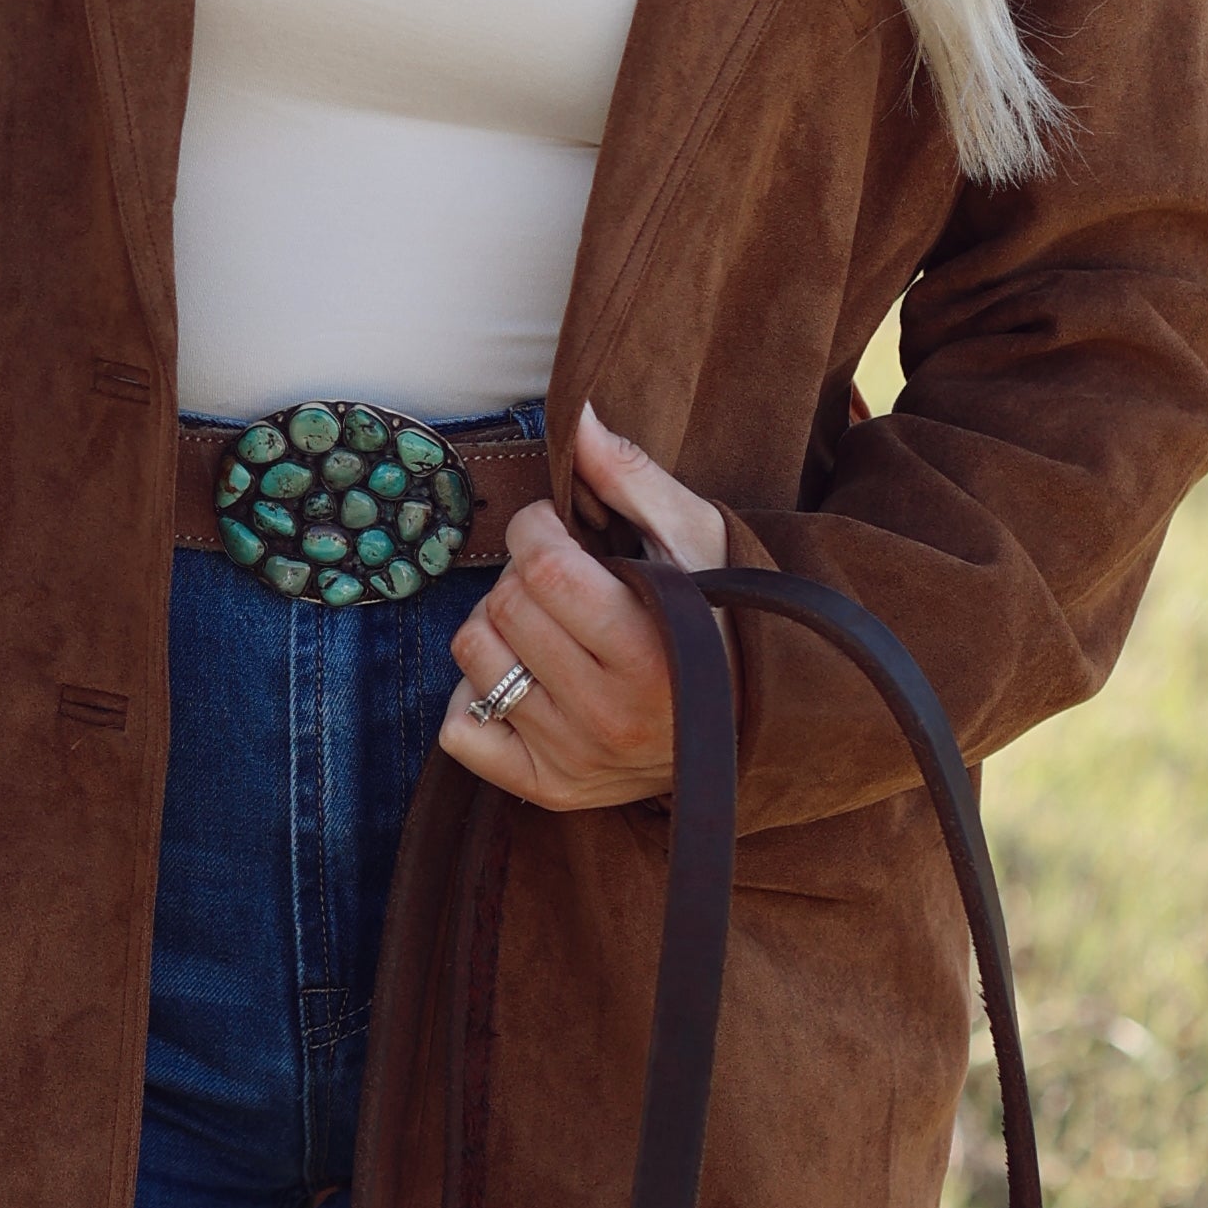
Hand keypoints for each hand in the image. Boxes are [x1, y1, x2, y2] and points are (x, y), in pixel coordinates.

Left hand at [442, 407, 728, 810]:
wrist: (747, 720)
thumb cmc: (719, 615)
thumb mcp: (694, 538)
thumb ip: (631, 477)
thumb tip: (578, 418)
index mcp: (655, 653)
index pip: (544, 570)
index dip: (537, 531)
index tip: (561, 533)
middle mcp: (613, 717)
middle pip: (506, 608)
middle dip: (520, 576)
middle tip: (561, 582)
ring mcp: (577, 759)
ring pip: (475, 658)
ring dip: (496, 626)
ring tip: (547, 627)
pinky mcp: (548, 789)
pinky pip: (460, 731)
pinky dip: (476, 698)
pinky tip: (528, 681)